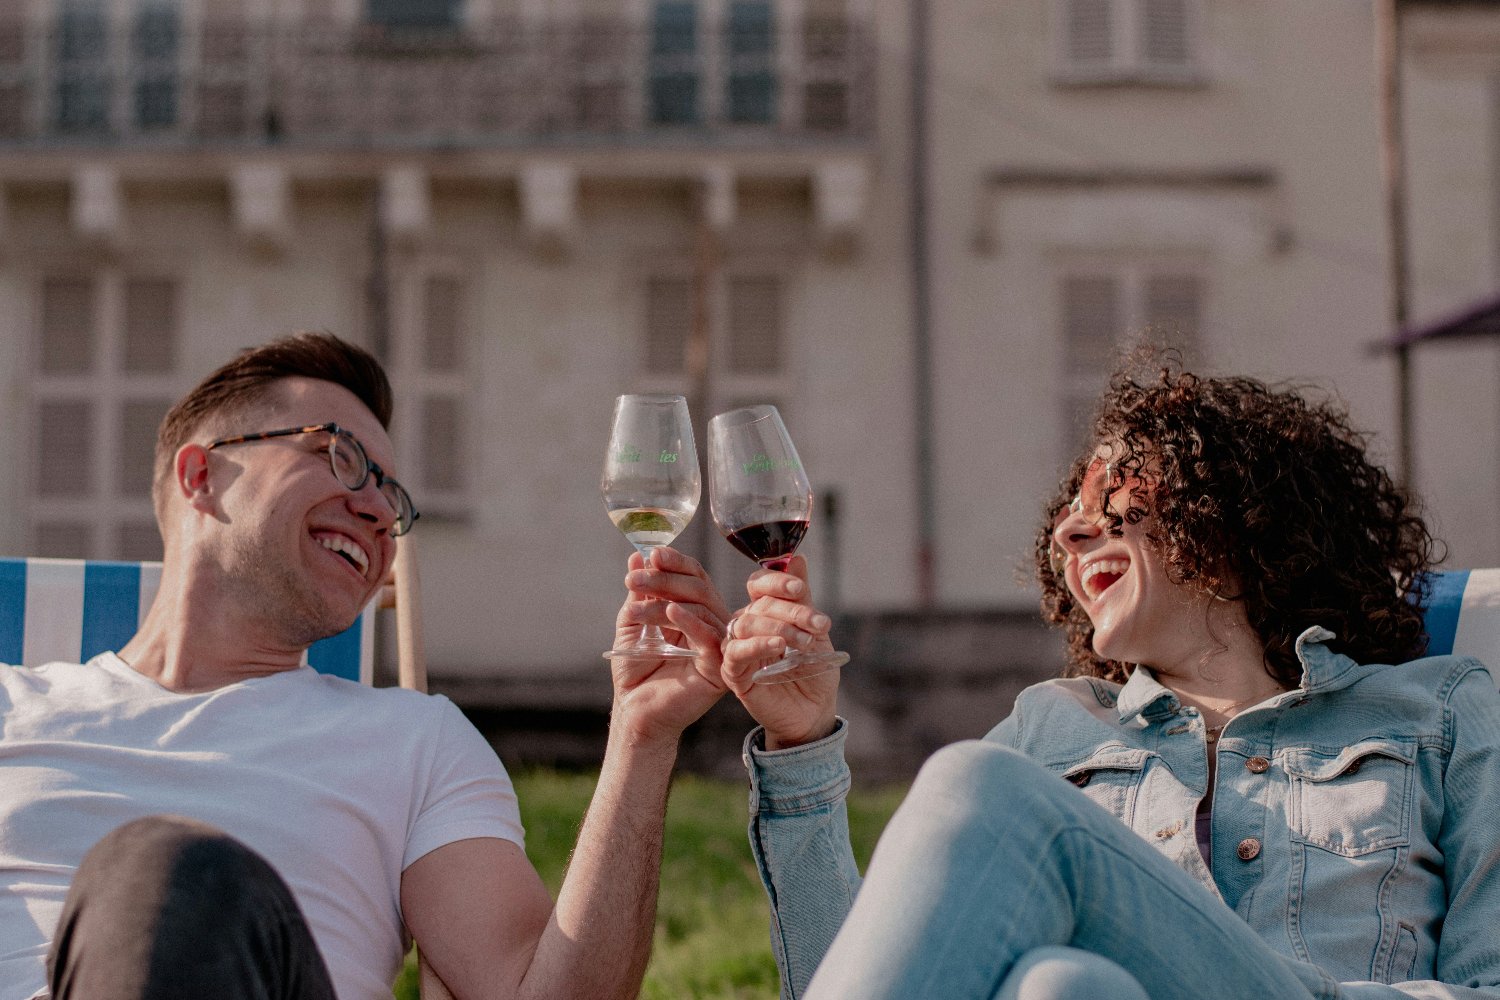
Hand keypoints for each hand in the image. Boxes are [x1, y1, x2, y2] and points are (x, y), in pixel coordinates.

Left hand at [610, 546, 730, 744]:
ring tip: (633, 610)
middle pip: (699, 588)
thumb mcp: (633, 623)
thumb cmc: (635, 672)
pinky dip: (690, 621)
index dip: (676, 562)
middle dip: (665, 579)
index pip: (695, 577)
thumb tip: (638, 556)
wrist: (634, 711)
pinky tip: (669, 612)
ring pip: (701, 607)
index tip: (652, 553)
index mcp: (695, 612)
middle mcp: (711, 625)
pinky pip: (710, 637)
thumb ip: (639, 593)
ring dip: (665, 600)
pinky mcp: (719, 668)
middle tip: (633, 580)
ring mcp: (718, 645)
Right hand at [720, 555, 839, 749]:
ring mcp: (738, 649)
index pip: (759, 585)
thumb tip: (796, 557)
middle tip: (819, 624)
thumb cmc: (814, 671)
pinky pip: (736, 653)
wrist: (815, 712)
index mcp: (764, 612)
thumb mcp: (814, 630)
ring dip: (779, 627)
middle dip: (792, 611)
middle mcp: (748, 627)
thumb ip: (802, 597)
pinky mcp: (734, 674)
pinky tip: (778, 646)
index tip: (799, 588)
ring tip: (804, 641)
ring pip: (747, 625)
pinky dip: (757, 645)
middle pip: (759, 605)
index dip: (776, 582)